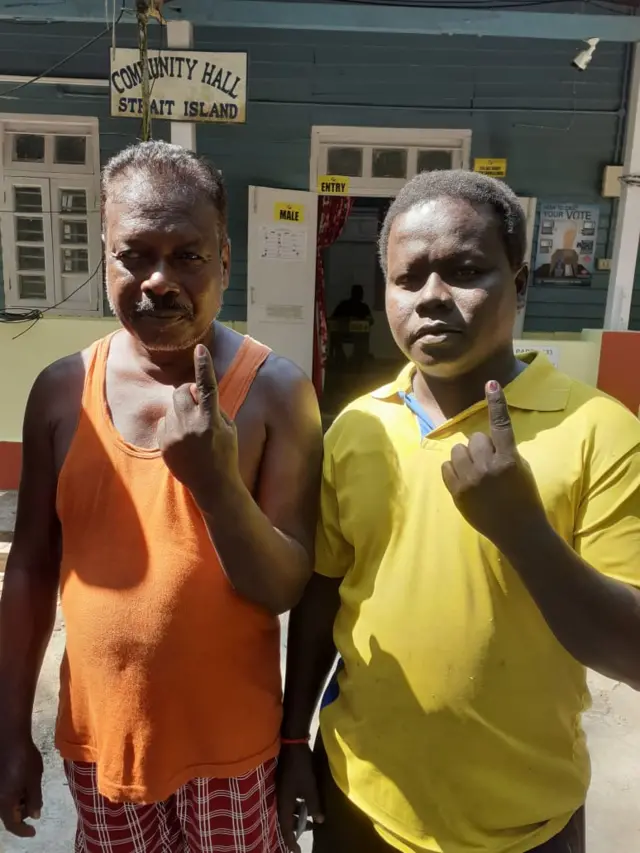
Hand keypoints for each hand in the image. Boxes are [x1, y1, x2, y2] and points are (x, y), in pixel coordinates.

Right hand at [0, 736, 42, 836]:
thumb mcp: (34, 780)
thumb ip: (34, 799)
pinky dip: (14, 793)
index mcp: (5, 801)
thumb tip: (34, 816)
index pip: (12, 824)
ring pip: (6, 803)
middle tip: (35, 801)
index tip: (33, 832)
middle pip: (8, 814)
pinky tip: (23, 781)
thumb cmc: (24, 758)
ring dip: (19, 802)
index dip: (23, 831)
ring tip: (31, 787)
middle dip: (22, 812)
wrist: (10, 738)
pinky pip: (4, 793)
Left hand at [157, 344, 238, 502]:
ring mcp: (174, 435)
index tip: (200, 348)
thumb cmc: (225, 453)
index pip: (207, 387)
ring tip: (193, 431)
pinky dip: (173, 425)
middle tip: (198, 406)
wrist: (212, 485)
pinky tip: (184, 441)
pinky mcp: (163, 444)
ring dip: (181, 411)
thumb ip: (214, 407)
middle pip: (181, 392)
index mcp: (210, 420)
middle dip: (188, 394)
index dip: (204, 366)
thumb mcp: (229, 428)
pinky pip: (165, 422)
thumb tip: (197, 393)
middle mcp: (190, 426)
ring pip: (172, 407)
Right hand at [277, 744, 323, 852]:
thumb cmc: (300, 766)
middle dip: (296, 827)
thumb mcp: (309, 787)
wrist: (292, 743)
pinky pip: (291, 799)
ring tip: (311, 817)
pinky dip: (299, 804)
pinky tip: (307, 800)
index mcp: (284, 802)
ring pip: (289, 808)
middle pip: (286, 819)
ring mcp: (282, 789)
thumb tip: (319, 820)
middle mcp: (280, 797)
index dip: (291, 840)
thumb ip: (314, 804)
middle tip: (309, 831)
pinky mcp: (285, 781)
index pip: (285, 827)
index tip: (297, 850)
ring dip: (299, 814)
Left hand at [441, 381, 546, 548]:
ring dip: (466, 457)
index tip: (491, 383)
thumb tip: (488, 440)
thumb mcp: (522, 469)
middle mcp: (488, 467)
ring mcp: (470, 481)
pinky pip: (446, 467)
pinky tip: (465, 480)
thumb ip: (505, 452)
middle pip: (475, 439)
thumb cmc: (524, 498)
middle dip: (481, 447)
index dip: (496, 402)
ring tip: (476, 472)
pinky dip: (454, 470)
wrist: (518, 531)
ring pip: (458, 451)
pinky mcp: (457, 493)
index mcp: (508, 460)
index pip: (501, 425)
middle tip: (490, 463)